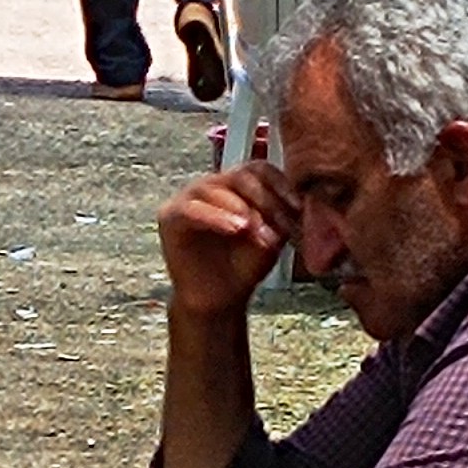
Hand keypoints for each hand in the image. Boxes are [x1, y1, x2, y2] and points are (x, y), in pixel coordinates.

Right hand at [158, 159, 299, 320]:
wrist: (220, 299)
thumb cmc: (244, 266)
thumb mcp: (272, 237)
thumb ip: (280, 215)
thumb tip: (296, 200)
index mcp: (237, 186)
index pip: (259, 169)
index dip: (280, 184)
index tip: (297, 207)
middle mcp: (212, 185)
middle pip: (239, 175)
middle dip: (263, 199)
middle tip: (276, 224)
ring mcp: (189, 197)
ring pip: (215, 188)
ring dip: (241, 209)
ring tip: (255, 231)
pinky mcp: (170, 216)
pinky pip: (192, 209)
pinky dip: (216, 217)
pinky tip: (234, 229)